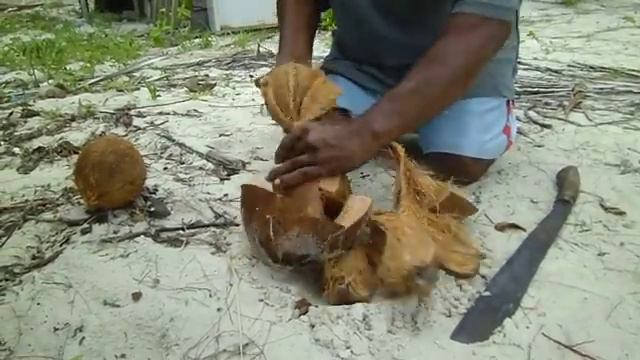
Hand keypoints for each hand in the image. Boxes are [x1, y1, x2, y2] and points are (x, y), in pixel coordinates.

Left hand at [266, 110, 380, 190]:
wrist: (364, 135)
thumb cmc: (348, 128)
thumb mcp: (325, 123)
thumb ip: (312, 130)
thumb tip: (302, 139)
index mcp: (306, 128)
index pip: (287, 140)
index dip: (281, 150)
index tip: (279, 158)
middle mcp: (306, 140)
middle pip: (288, 154)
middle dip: (279, 164)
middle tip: (271, 173)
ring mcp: (313, 155)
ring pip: (291, 166)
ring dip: (279, 174)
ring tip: (271, 182)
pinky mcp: (322, 168)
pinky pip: (301, 175)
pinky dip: (289, 180)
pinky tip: (280, 185)